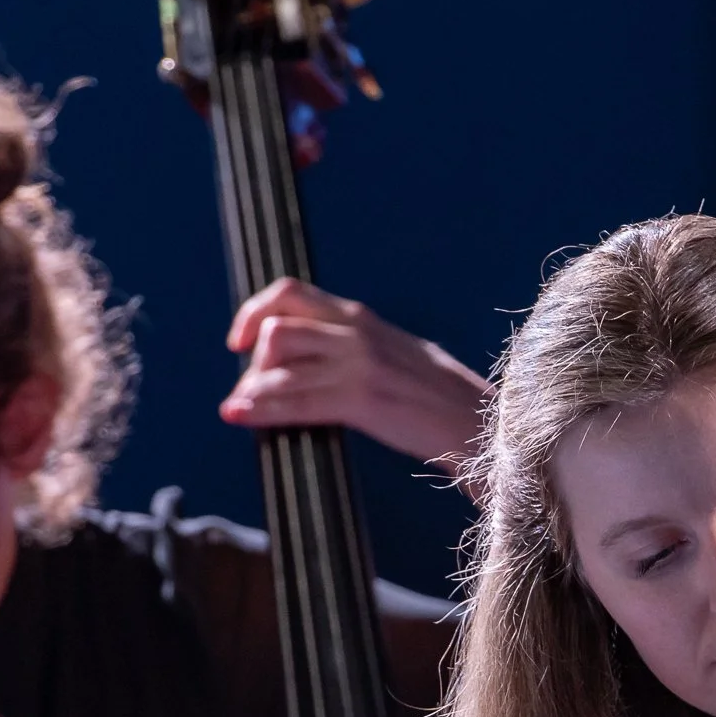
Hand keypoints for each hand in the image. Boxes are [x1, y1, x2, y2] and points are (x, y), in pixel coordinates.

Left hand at [221, 278, 488, 471]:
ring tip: (244, 408)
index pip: (290, 294)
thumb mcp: (393, 355)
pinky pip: (295, 398)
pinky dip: (260, 408)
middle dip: (252, 358)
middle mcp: (355, 332)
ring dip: (252, 386)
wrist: (477, 422)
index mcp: (360, 319)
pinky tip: (241, 416)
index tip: (238, 340)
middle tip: (250, 388)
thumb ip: (352, 350)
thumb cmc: (437, 399)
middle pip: (275, 323)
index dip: (253, 312)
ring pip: (278, 357)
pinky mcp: (362, 398)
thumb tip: (311, 363)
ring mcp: (358, 363)